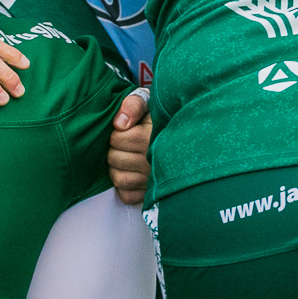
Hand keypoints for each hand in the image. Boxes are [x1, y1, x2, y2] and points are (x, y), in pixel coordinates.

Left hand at [108, 90, 151, 204]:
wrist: (183, 133)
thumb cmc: (158, 118)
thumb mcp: (149, 102)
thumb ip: (133, 105)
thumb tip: (119, 124)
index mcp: (153, 137)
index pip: (117, 139)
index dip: (117, 134)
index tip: (126, 130)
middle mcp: (155, 162)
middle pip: (114, 159)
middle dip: (115, 150)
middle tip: (126, 146)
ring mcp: (154, 181)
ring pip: (119, 179)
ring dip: (118, 169)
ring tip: (128, 159)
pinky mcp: (152, 195)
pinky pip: (127, 196)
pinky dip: (125, 187)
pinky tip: (132, 175)